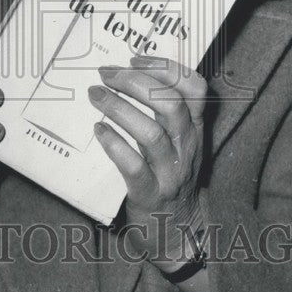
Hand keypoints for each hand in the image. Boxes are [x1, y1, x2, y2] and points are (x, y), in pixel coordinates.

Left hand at [89, 55, 207, 271]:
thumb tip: (127, 74)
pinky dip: (114, 144)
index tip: (134, 59)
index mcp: (195, 128)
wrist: (179, 232)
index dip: (165, 67)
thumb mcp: (179, 142)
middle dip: (135, 82)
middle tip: (106, 74)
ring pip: (151, 133)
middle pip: (170, 104)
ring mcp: (171, 172)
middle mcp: (187, 146)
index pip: (195, 87)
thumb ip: (165, 112)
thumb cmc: (171, 178)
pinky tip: (98, 131)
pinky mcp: (151, 194)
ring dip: (119, 108)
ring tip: (95, 95)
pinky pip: (134, 166)